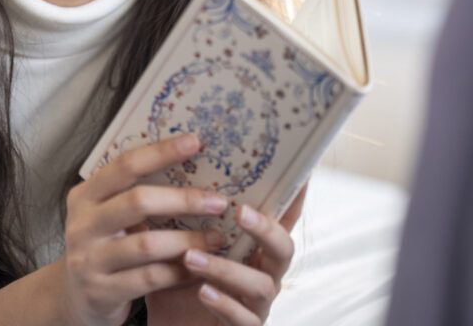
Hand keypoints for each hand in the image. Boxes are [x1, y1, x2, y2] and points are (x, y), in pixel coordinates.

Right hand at [53, 134, 228, 325]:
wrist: (73, 298)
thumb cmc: (103, 245)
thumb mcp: (105, 214)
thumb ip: (131, 194)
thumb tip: (188, 167)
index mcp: (84, 195)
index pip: (125, 165)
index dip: (161, 152)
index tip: (195, 142)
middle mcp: (82, 224)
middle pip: (138, 201)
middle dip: (183, 199)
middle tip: (217, 201)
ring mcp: (89, 259)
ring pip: (147, 244)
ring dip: (188, 240)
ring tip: (216, 237)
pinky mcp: (102, 292)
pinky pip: (150, 279)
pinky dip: (180, 272)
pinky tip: (200, 267)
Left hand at [146, 184, 306, 324]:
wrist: (170, 325)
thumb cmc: (179, 277)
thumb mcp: (183, 240)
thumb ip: (186, 212)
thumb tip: (170, 163)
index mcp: (254, 245)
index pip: (282, 217)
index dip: (295, 196)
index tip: (303, 170)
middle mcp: (264, 272)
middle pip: (283, 248)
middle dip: (265, 229)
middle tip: (240, 211)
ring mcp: (258, 304)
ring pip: (260, 284)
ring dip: (226, 268)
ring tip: (191, 256)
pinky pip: (243, 319)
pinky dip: (224, 303)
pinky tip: (202, 291)